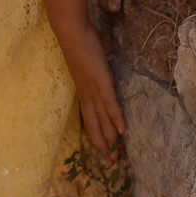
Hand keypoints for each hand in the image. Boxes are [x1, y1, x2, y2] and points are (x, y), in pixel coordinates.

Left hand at [60, 25, 125, 155]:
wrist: (71, 32)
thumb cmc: (80, 47)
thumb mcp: (87, 68)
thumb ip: (94, 80)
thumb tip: (103, 88)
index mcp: (84, 94)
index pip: (90, 121)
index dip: (97, 138)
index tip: (104, 153)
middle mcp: (87, 95)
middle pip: (95, 126)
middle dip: (103, 146)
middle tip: (111, 163)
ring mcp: (94, 89)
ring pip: (102, 119)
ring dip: (110, 138)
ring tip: (116, 155)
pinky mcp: (101, 80)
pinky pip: (109, 103)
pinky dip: (116, 118)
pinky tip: (123, 131)